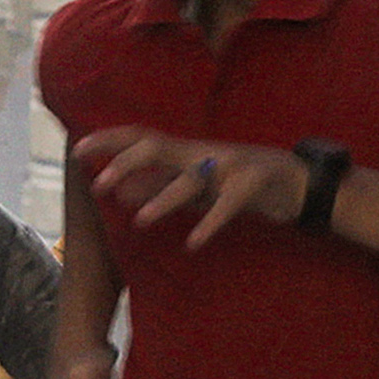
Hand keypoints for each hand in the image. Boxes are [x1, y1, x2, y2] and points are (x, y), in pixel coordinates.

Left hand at [74, 127, 307, 250]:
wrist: (300, 182)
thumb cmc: (242, 183)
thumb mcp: (198, 186)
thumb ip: (162, 187)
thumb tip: (122, 192)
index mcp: (188, 151)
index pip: (141, 136)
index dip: (109, 140)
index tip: (78, 151)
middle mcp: (204, 152)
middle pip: (158, 147)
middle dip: (127, 163)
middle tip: (101, 185)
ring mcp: (231, 165)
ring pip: (191, 177)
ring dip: (164, 198)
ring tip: (140, 219)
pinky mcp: (255, 184)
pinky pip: (229, 203)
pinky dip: (210, 222)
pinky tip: (193, 243)